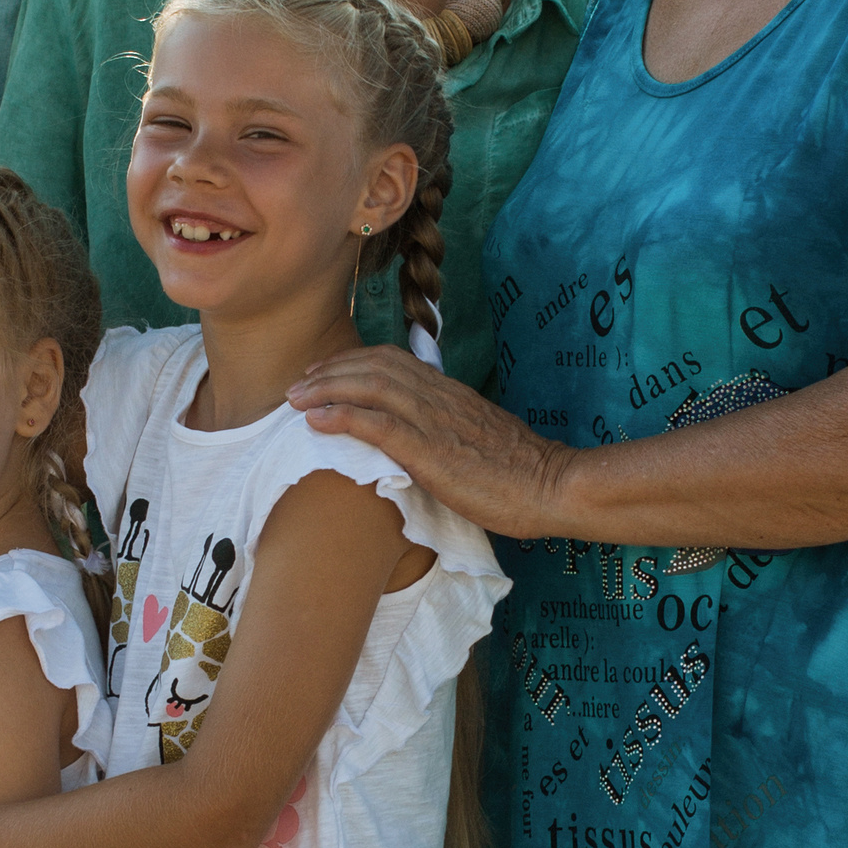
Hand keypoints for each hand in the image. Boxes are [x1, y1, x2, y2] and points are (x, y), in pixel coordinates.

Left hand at [288, 349, 569, 534]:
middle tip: (298, 386)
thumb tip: (424, 439)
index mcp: (450, 393)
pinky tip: (315, 420)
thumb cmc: (520, 474)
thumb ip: (449, 431)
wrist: (551, 486)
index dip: (353, 362)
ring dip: (325, 389)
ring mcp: (434, 421)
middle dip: (330, 371)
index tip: (324, 374)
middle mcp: (439, 397)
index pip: (393, 361)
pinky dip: (341, 416)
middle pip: (374, 366)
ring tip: (295, 400)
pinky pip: (378, 424)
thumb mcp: (479, 440)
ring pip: (370, 387)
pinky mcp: (431, 451)